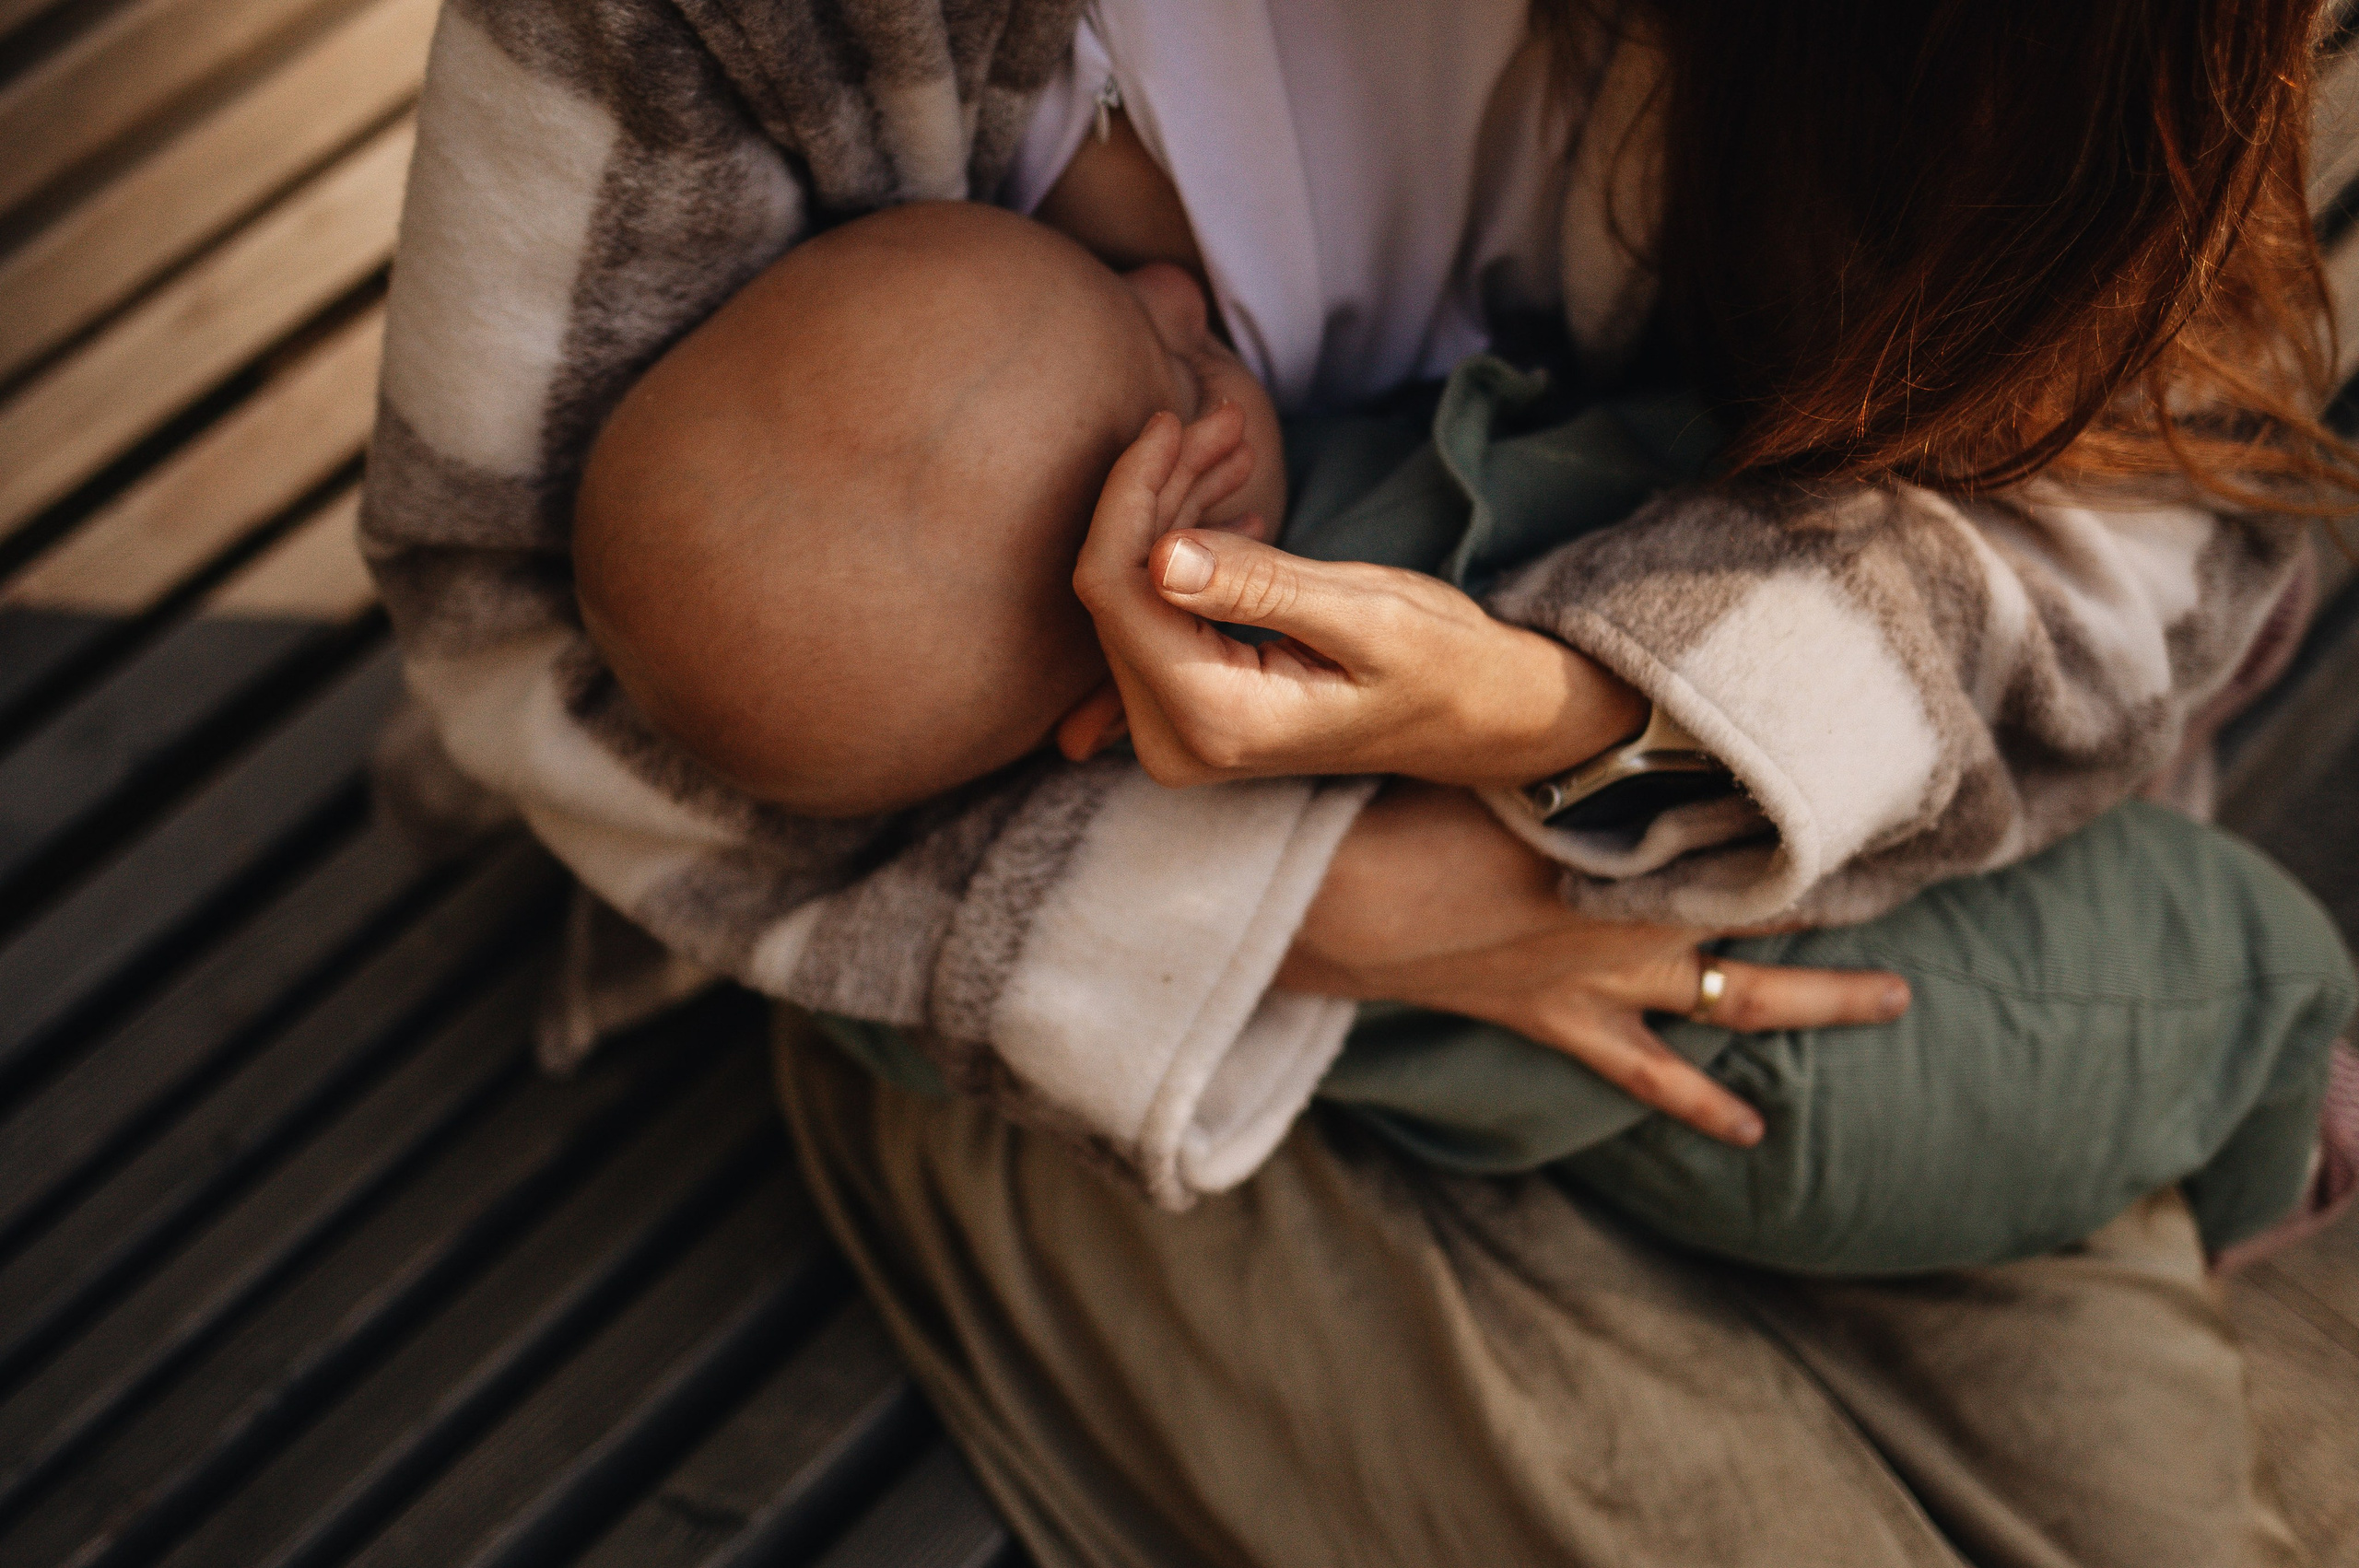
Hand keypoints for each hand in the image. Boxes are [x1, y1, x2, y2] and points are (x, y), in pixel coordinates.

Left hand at [1071, 407, 1645, 787]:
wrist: (1475, 719)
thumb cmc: (1440, 663)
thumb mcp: (1366, 615)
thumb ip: (1260, 588)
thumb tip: (1159, 557)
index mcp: (1217, 722)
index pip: (1117, 593)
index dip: (1130, 496)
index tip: (1173, 421)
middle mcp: (1176, 742)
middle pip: (1117, 590)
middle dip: (1158, 491)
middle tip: (1222, 420)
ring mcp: (1173, 731)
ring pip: (1131, 591)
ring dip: (1172, 507)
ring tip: (1231, 442)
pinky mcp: (1181, 708)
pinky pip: (1154, 609)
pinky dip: (1184, 545)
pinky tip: (1235, 504)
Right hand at [1279, 782, 1912, 1145]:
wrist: (1354, 901)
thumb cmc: (1415, 808)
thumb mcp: (1504, 752)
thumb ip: (1573, 735)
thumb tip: (1624, 690)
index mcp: (1630, 836)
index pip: (1748, 810)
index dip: (1811, 795)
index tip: (1872, 772)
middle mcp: (1643, 909)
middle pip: (1775, 900)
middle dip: (1847, 887)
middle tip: (1922, 873)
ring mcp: (1613, 973)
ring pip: (1744, 996)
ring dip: (1822, 999)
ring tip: (1895, 1000)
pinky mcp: (1566, 1021)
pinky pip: (1649, 1076)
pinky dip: (1702, 1103)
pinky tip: (1750, 1131)